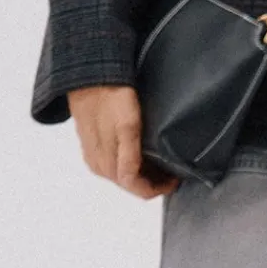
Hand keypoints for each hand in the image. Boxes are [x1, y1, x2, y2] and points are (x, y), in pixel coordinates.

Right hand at [67, 84, 180, 198]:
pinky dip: (133, 163)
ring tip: (162, 161)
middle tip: (173, 170)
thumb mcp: (127, 127)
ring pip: (124, 176)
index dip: (160, 188)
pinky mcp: (93, 146)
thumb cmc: (111, 99)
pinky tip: (143, 152)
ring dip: (144, 173)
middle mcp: (99, 167)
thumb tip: (131, 183)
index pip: (139, 190)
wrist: (90, 77)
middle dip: (154, 181)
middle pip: (132, 185)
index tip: (176, 179)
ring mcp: (95, 157)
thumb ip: (129, 158)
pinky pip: (116, 164)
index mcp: (109, 166)